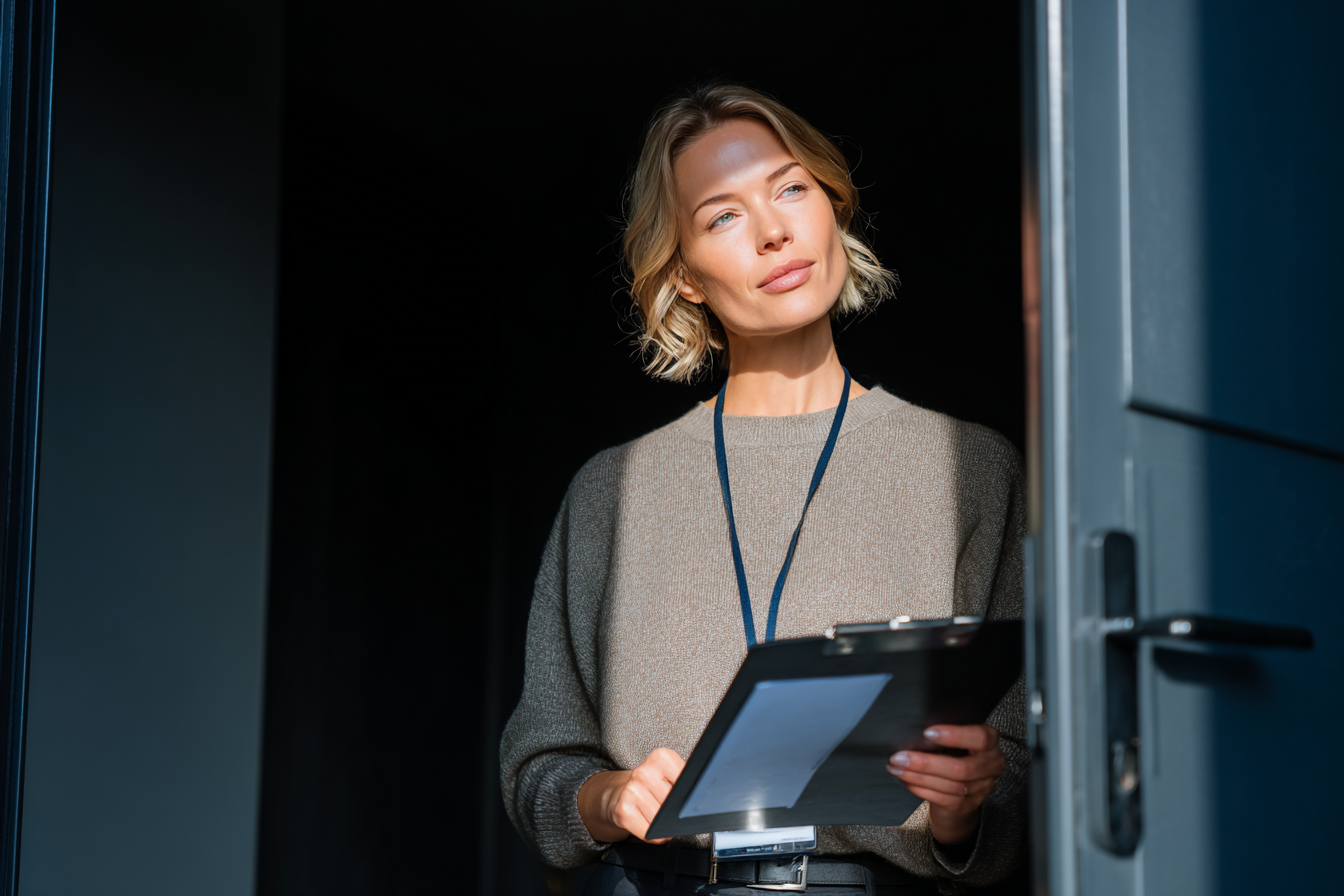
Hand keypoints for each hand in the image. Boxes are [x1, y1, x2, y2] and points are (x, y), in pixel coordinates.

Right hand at [577, 748, 684, 843]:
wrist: (618, 794)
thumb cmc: (650, 786)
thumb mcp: (670, 774)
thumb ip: (686, 779)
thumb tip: (704, 792)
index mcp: (661, 758)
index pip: (687, 782)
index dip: (689, 796)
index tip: (684, 797)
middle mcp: (644, 772)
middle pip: (675, 805)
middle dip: (675, 812)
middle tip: (667, 807)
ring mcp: (632, 791)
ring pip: (662, 821)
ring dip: (663, 825)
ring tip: (656, 815)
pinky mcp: (622, 810)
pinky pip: (649, 832)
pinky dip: (652, 835)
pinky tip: (647, 824)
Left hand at [887, 724, 1004, 845]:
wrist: (962, 788)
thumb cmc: (955, 754)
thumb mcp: (955, 739)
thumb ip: (944, 734)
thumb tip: (912, 728)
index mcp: (990, 744)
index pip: (980, 738)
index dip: (955, 736)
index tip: (927, 732)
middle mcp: (991, 766)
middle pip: (960, 768)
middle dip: (925, 763)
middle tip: (899, 757)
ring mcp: (982, 788)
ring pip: (950, 786)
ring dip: (918, 777)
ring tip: (897, 768)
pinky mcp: (968, 805)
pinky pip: (943, 798)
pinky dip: (920, 788)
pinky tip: (906, 780)